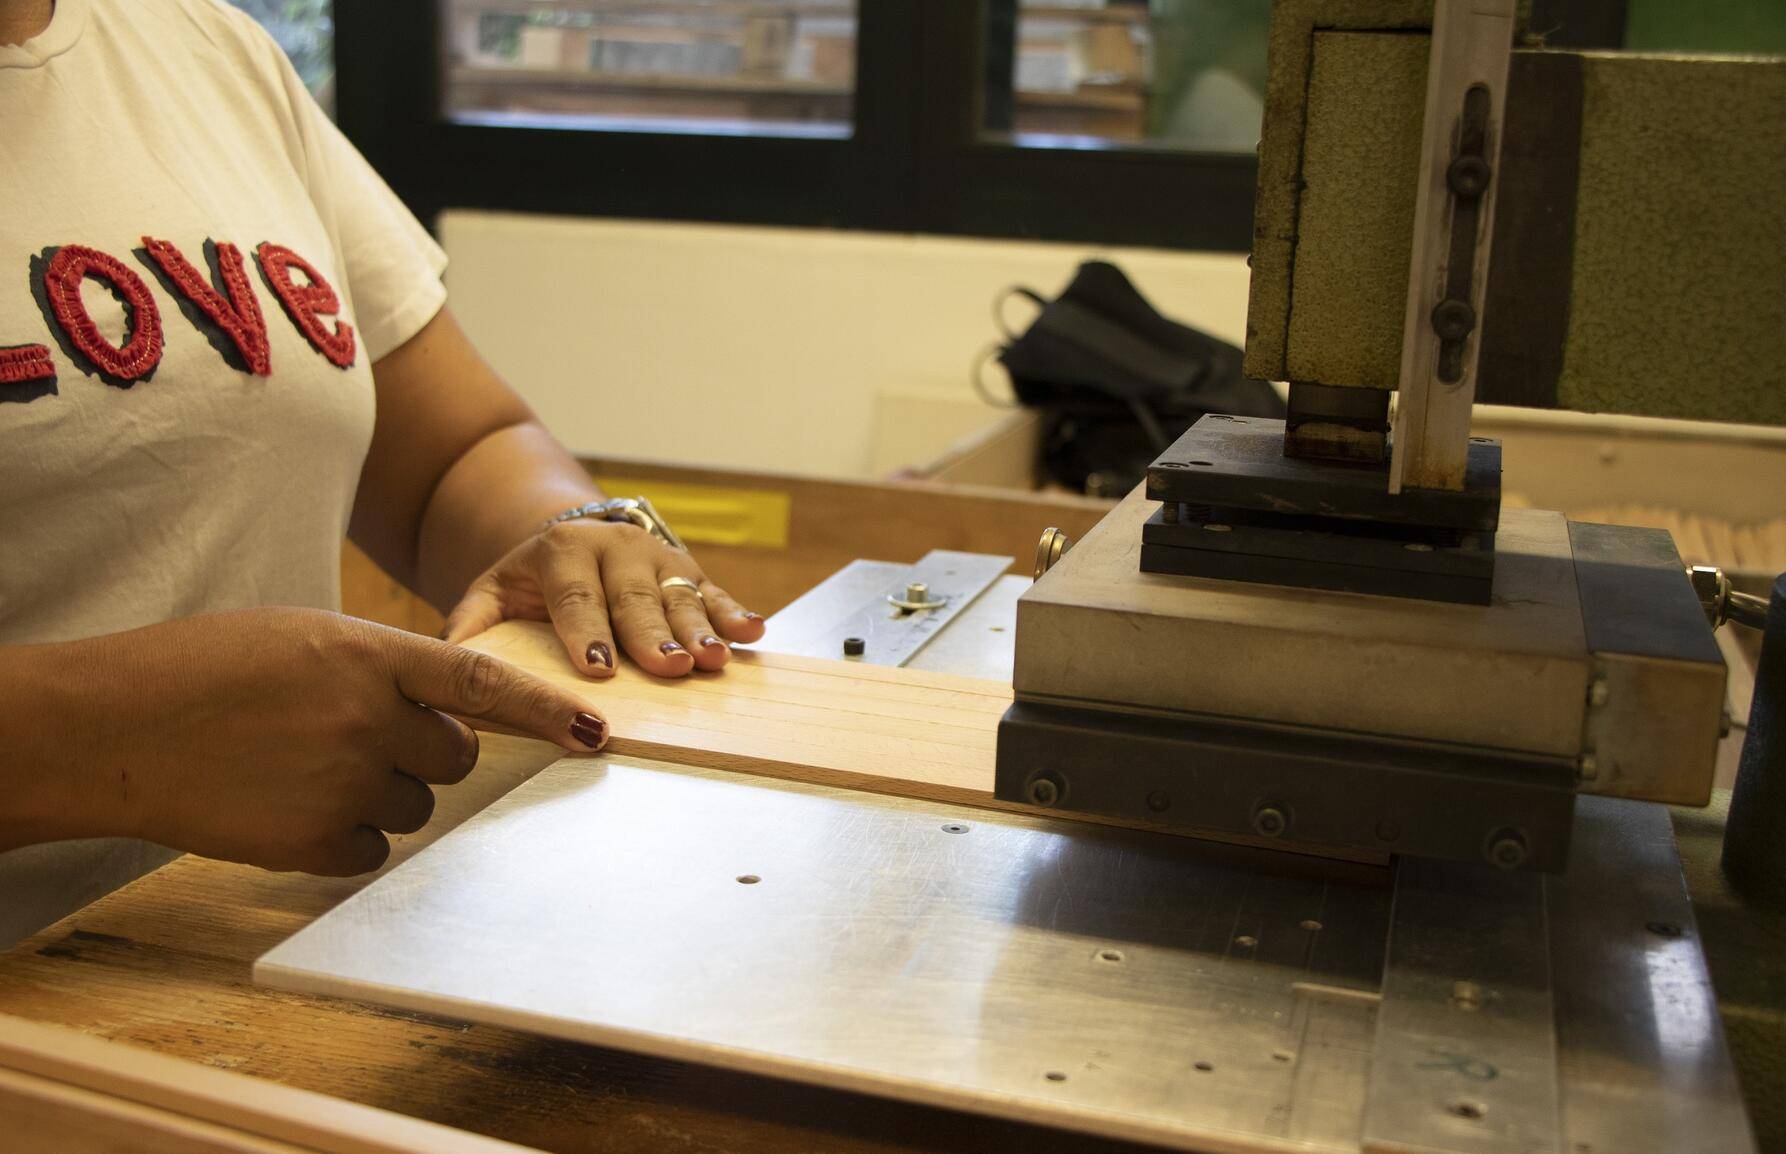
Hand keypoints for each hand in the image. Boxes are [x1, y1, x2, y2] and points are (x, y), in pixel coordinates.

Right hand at [30, 607, 609, 874]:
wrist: (117, 727)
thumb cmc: (206, 670)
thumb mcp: (304, 638)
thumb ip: (380, 669)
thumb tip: (444, 714)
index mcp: (369, 655)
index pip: (484, 683)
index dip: (545, 710)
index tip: (596, 731)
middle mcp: (368, 719)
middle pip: (455, 757)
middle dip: (426, 755)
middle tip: (357, 740)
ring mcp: (342, 782)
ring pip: (415, 808)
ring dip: (379, 795)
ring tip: (301, 766)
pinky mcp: (312, 840)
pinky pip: (370, 851)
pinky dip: (340, 837)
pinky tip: (287, 805)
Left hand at [442, 519, 765, 678]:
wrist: (570, 544)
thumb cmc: (529, 584)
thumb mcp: (490, 595)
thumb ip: (468, 628)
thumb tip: (444, 668)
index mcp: (561, 550)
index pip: (574, 596)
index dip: (586, 631)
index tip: (597, 668)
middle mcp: (614, 547)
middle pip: (635, 598)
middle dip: (651, 635)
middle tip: (667, 669)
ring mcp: (657, 557)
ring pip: (680, 597)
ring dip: (700, 630)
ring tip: (714, 660)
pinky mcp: (690, 572)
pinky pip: (716, 593)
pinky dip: (736, 613)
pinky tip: (754, 633)